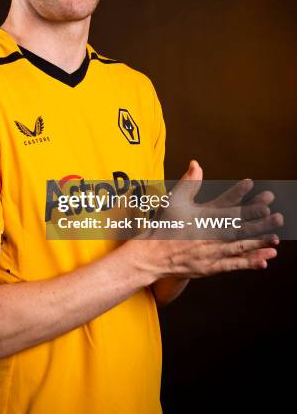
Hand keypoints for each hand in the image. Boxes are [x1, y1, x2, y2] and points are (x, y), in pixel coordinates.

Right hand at [124, 160, 282, 280]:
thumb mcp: (174, 200)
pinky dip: (251, 261)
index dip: (238, 192)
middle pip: (238, 224)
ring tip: (277, 234)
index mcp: (202, 216)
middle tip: (274, 210)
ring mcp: (212, 251)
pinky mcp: (212, 266)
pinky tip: (266, 259)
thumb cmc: (164, 226)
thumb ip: (188, 182)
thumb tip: (197, 163)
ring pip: (240, 244)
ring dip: (259, 239)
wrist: (152, 255)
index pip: (223, 201)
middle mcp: (209, 233)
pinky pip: (235, 264)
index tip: (251, 183)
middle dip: (257, 217)